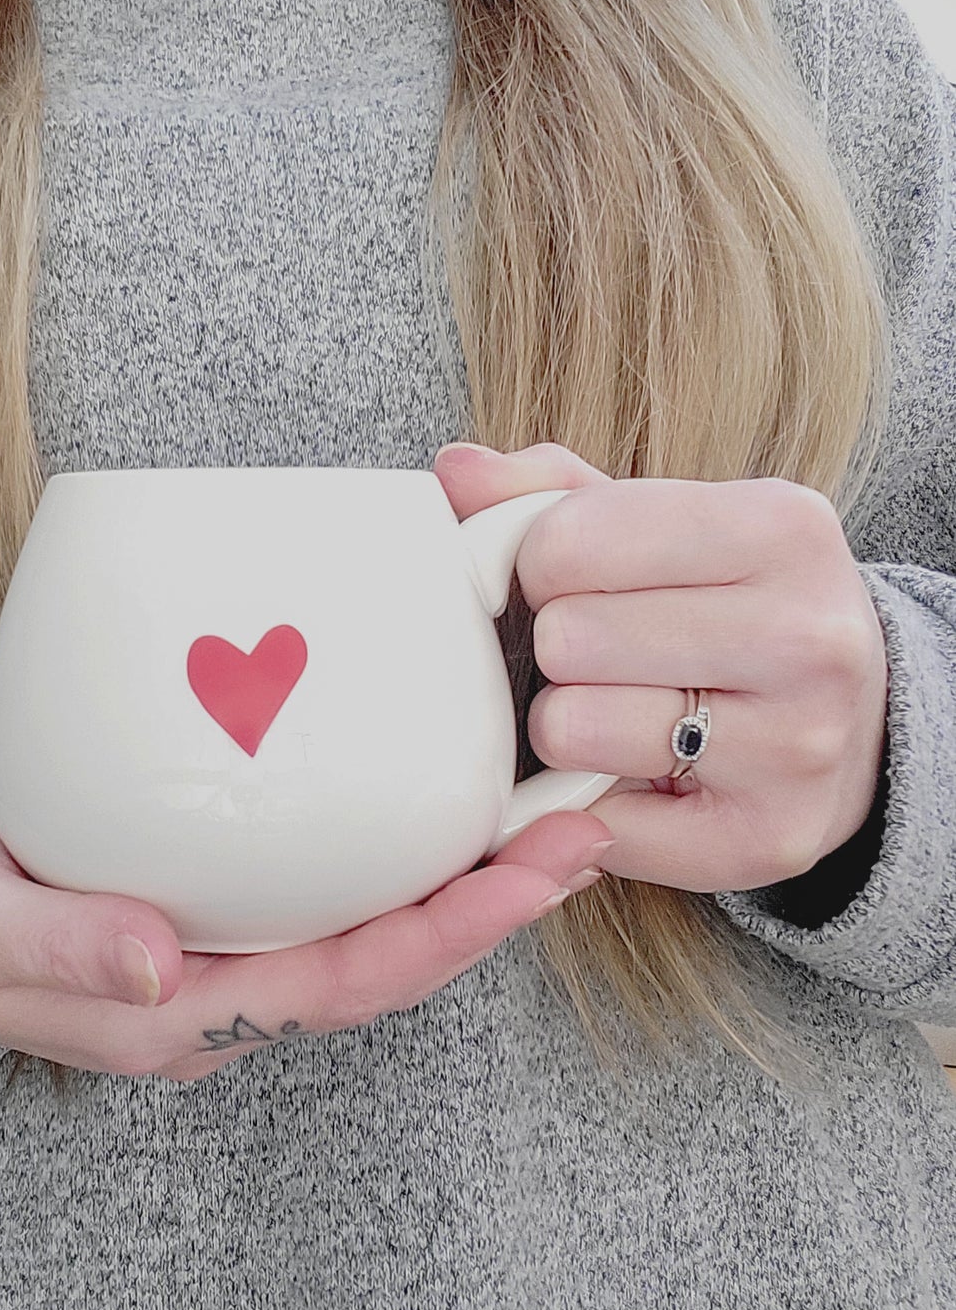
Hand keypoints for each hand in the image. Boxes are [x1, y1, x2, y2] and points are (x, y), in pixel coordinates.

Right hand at [0, 813, 610, 1081]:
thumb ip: (59, 944)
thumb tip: (161, 961)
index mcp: (178, 1014)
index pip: (342, 983)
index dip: (443, 934)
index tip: (527, 876)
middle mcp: (218, 989)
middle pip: (382, 955)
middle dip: (484, 903)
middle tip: (575, 833)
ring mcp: (215, 945)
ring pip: (363, 920)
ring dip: (452, 872)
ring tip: (532, 813)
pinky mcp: (203, 898)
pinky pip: (317, 881)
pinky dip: (382, 841)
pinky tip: (413, 791)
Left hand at [433, 442, 890, 892]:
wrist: (852, 720)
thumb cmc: (723, 604)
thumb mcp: (660, 522)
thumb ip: (549, 490)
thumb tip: (457, 472)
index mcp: (780, 527)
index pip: (567, 541)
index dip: (542, 565)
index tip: (575, 581)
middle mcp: (807, 635)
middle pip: (565, 639)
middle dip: (559, 648)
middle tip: (607, 656)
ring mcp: (797, 745)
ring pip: (570, 729)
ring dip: (569, 725)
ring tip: (623, 712)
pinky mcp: (768, 837)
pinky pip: (595, 825)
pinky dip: (589, 807)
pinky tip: (638, 778)